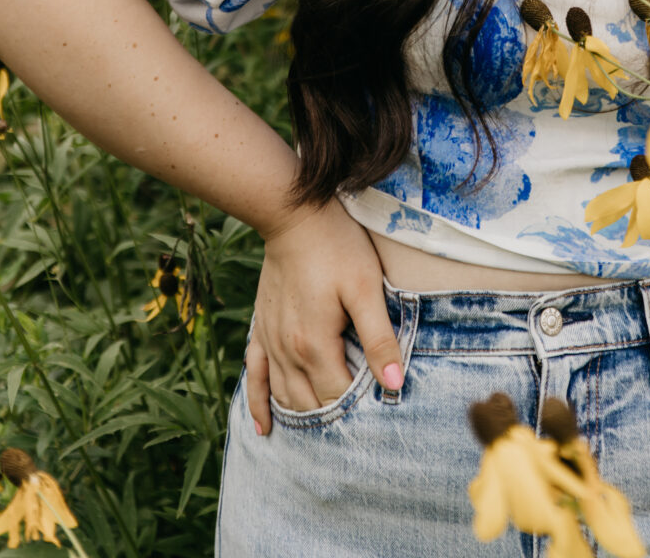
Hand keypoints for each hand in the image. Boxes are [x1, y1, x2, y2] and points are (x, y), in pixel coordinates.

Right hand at [245, 197, 403, 435]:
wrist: (293, 212)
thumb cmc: (336, 245)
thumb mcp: (365, 287)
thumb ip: (379, 338)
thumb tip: (394, 384)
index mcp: (314, 344)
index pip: (339, 396)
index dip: (361, 409)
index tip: (382, 415)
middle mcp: (286, 351)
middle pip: (311, 403)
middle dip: (335, 419)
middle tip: (359, 430)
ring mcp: (269, 342)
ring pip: (285, 397)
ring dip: (303, 417)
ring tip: (325, 437)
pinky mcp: (261, 329)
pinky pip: (254, 377)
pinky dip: (259, 404)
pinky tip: (265, 427)